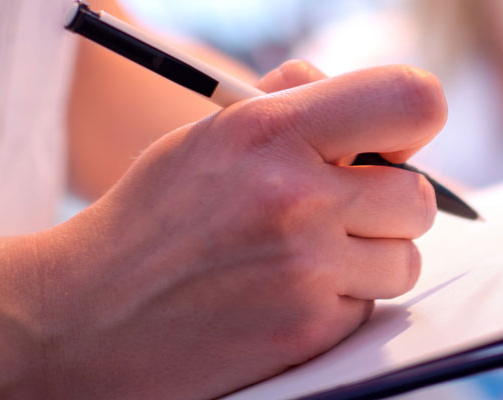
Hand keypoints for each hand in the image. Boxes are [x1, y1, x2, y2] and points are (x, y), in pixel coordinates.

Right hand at [34, 61, 445, 397]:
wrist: (84, 315)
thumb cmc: (154, 220)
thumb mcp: (211, 135)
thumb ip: (293, 108)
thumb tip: (374, 110)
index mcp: (270, 130)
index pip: (411, 101)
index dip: (414, 122)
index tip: (393, 145)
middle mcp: (294, 196)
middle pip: (418, 196)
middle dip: (387, 206)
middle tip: (340, 212)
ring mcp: (304, 269)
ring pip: (405, 260)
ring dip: (368, 261)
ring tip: (304, 259)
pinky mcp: (306, 331)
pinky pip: (369, 309)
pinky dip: (338, 304)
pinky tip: (283, 296)